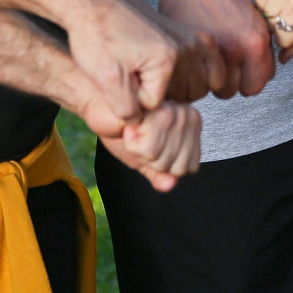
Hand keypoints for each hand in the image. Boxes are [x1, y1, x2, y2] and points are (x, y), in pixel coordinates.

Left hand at [65, 0, 222, 120]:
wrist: (97, 6)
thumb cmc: (98, 36)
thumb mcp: (104, 78)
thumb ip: (126, 108)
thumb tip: (142, 123)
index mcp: (167, 59)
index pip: (156, 104)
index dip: (135, 98)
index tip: (122, 78)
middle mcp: (187, 48)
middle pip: (182, 97)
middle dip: (160, 95)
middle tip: (138, 77)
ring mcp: (194, 40)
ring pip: (197, 88)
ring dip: (180, 88)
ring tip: (152, 73)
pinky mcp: (197, 36)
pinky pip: (213, 69)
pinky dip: (203, 77)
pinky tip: (183, 75)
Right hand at [71, 67, 201, 191]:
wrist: (102, 107)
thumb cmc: (122, 127)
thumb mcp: (142, 157)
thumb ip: (157, 173)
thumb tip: (169, 185)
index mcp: (190, 128)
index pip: (188, 167)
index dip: (162, 165)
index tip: (149, 145)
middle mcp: (189, 118)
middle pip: (177, 167)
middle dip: (152, 160)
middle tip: (140, 137)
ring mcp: (178, 114)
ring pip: (162, 159)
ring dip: (141, 150)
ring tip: (136, 130)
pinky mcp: (162, 112)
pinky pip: (150, 150)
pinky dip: (134, 145)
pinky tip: (132, 126)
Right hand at [159, 0, 274, 97]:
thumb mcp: (255, 20)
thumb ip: (260, 49)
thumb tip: (261, 75)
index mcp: (256, 42)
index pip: (259, 83)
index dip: (249, 78)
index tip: (241, 70)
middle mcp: (237, 49)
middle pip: (238, 90)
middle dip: (231, 81)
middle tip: (224, 64)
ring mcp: (212, 52)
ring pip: (218, 88)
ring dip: (213, 79)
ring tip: (209, 60)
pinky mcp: (190, 51)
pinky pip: (199, 78)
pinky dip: (198, 73)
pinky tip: (197, 57)